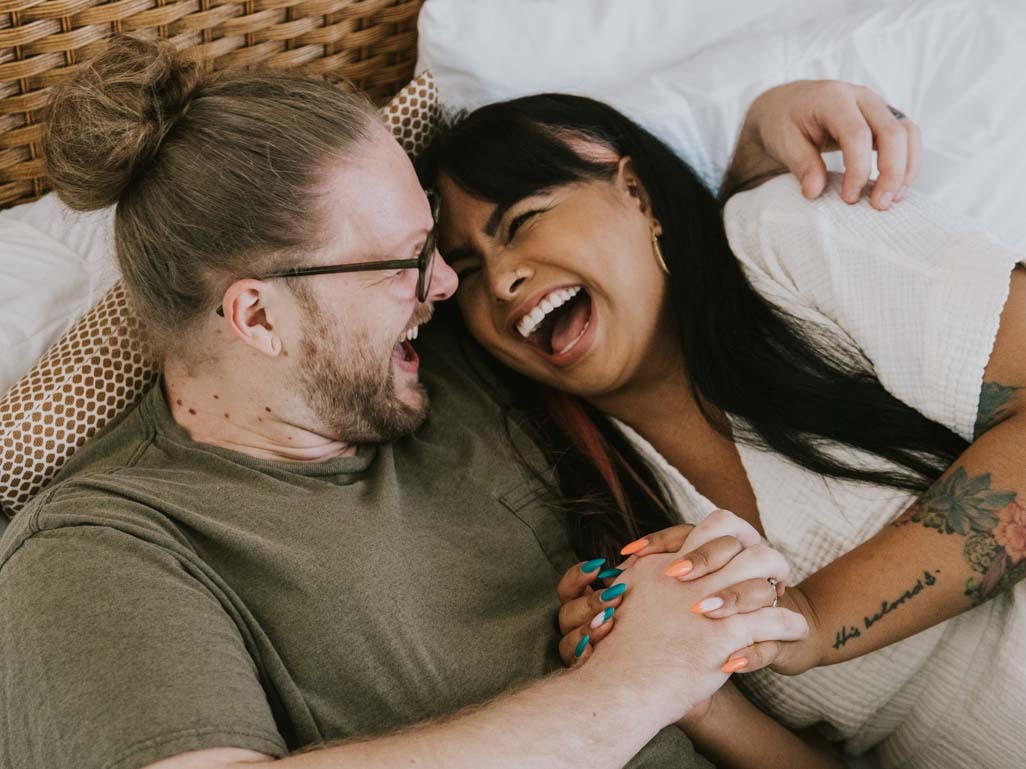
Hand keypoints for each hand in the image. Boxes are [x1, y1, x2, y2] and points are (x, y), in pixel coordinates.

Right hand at [555, 511, 807, 721]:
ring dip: (778, 588)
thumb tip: (640, 562)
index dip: (733, 538)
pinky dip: (790, 625)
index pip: (713, 527)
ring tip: (784, 598)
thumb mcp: (621, 600)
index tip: (738, 556)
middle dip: (764, 558)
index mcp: (662, 565)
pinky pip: (773, 621)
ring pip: (762, 577)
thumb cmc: (614, 652)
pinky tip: (795, 631)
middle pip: (743, 544)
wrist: (615, 689)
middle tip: (774, 574)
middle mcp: (684, 578)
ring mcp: (704, 605)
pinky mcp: (722, 636)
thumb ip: (636, 576)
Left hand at [734, 80, 920, 210]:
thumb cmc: (783, 121)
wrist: (787, 103)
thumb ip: (801, 164)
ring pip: (908, 132)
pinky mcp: (883, 117)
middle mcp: (861, 97)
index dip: (858, 169)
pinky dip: (908, 161)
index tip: (849, 198)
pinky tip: (898, 187)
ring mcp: (876, 105)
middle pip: (892, 131)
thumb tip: (815, 192)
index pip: (857, 134)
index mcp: (833, 98)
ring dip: (907, 168)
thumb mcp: (782, 141)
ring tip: (894, 199)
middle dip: (892, 171)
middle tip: (880, 205)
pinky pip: (908, 136)